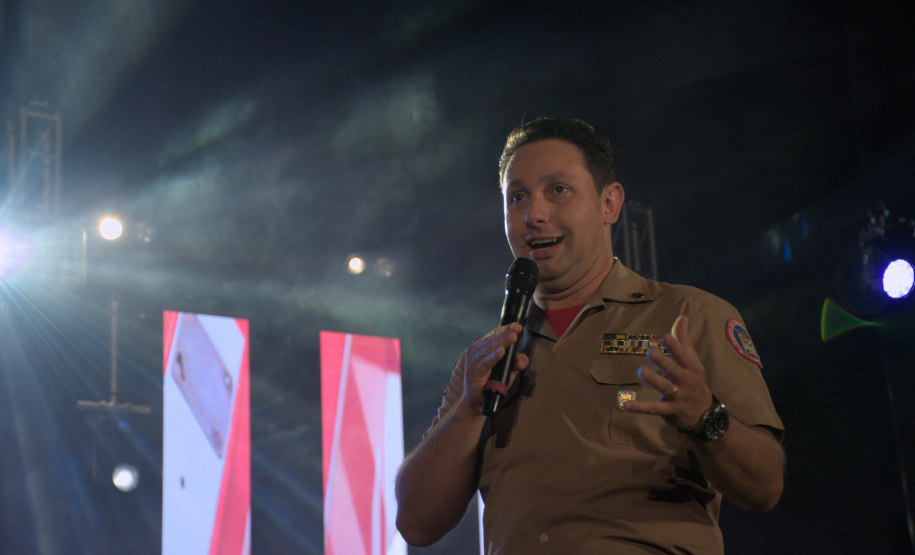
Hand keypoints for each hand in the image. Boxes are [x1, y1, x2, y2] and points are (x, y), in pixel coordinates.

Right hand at [459, 323, 528, 413]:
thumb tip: (522, 358)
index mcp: (481, 347)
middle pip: (492, 339)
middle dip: (506, 333)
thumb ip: (516, 363)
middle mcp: (475, 351)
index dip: (506, 329)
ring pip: (489, 348)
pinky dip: (493, 357)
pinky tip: (501, 351)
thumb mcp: (508, 371)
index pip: (494, 334)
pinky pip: (485, 363)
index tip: (518, 325)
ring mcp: (473, 361)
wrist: (477, 403)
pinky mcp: (473, 373)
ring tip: (513, 337)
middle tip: (517, 328)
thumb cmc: (491, 383)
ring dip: (502, 342)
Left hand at [623, 315, 713, 430]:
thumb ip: (683, 340)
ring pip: (665, 387)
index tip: (665, 336)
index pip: (683, 355)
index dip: (675, 346)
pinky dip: (640, 407)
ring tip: (642, 371)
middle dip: (663, 361)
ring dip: (654, 380)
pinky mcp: (670, 410)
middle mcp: (685, 381)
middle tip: (651, 351)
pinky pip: (654, 408)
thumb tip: (682, 316)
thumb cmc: (694, 380)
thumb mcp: (692, 360)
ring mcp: (678, 396)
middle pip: (674, 370)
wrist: (705, 414)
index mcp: (690, 367)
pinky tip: (626, 404)